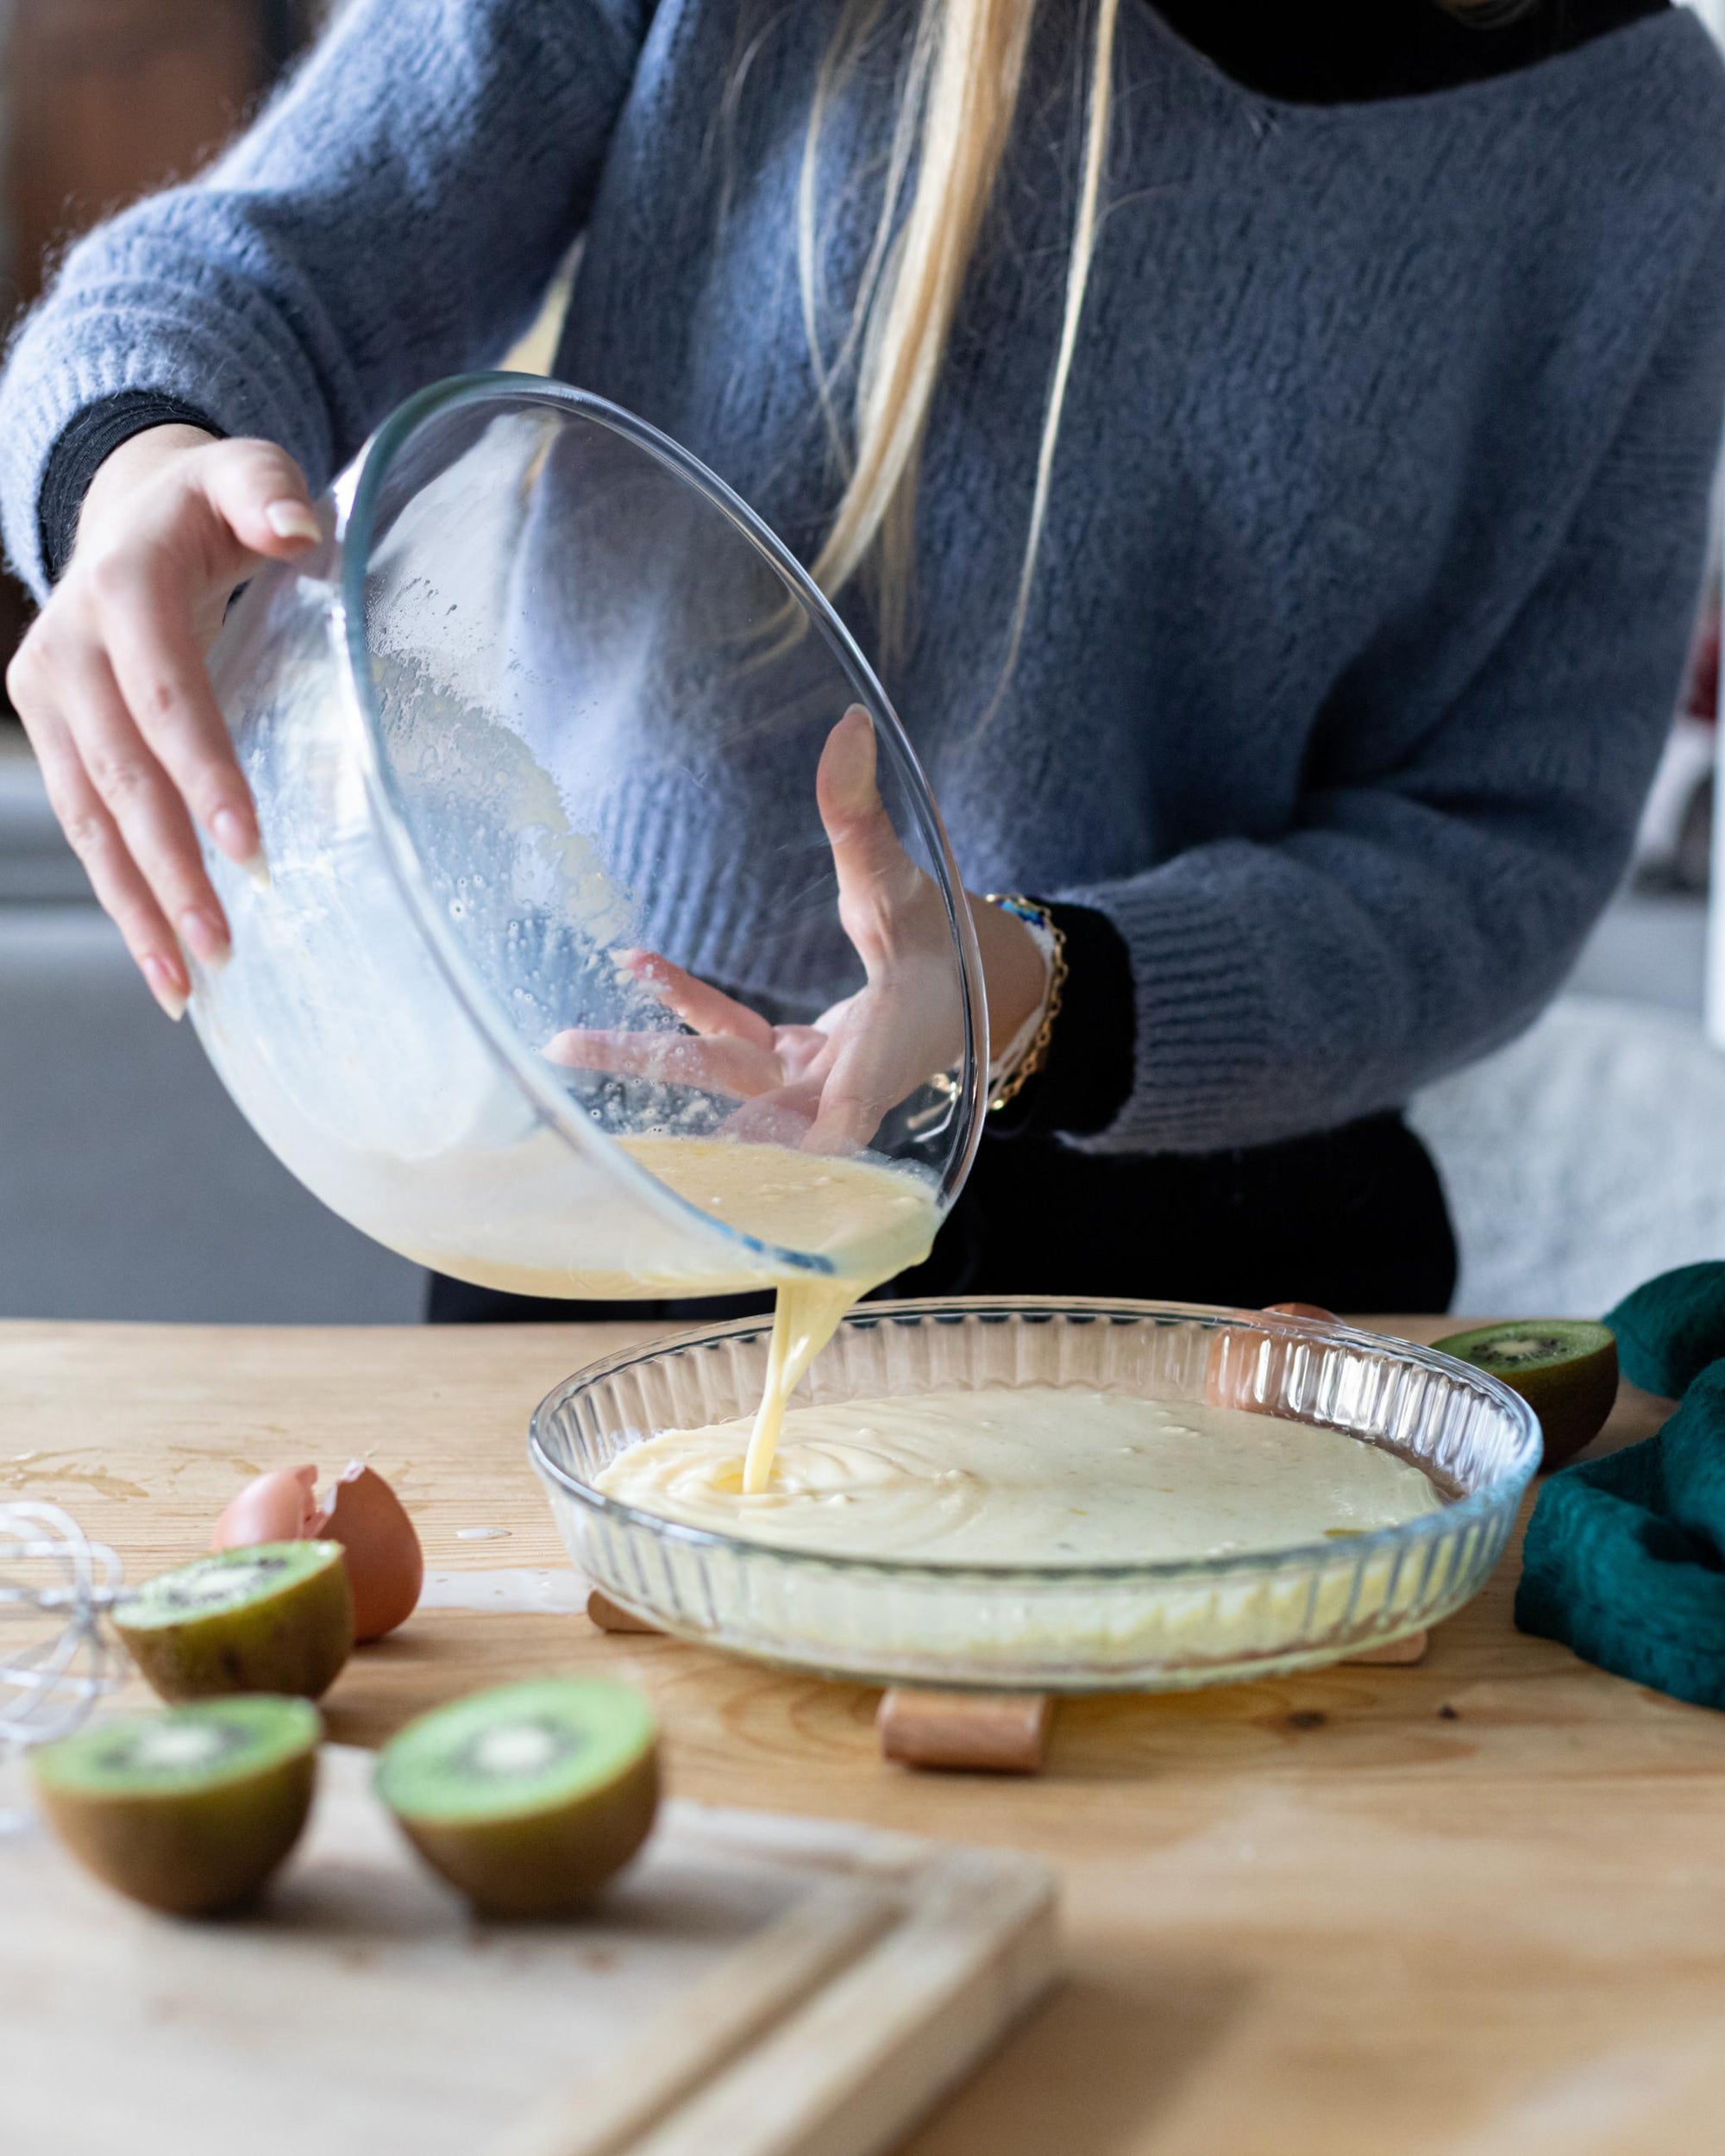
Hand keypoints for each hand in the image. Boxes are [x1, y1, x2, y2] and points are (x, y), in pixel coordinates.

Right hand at [7, 426, 323, 1017]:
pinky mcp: (50, 735)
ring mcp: (48, 697)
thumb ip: (270, 493)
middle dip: (169, 866)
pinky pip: (85, 826)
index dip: (202, 769)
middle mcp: (67, 646)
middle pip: (120, 774)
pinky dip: (122, 893)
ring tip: (184, 985)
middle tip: (222, 943)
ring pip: (88, 818)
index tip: (247, 843)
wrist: (128, 510)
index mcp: (122, 586)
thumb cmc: (210, 505)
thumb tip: (298, 528)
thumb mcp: (245, 475)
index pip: (164, 692)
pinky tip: (163, 956)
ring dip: (136, 905)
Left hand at [547, 708, 1047, 1150]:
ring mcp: (809, 1082)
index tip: (782, 1142)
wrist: (967, 999)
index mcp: (893, 1044)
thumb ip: (866, 818)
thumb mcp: (906, 880)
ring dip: (646, 1058)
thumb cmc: (944, 947)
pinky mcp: (787, 1071)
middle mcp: (843, 1081)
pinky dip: (683, 1009)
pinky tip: (635, 965)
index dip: (826, 1124)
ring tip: (566, 1041)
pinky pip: (725, 1044)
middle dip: (663, 1074)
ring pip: (720, 1075)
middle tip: (579, 1054)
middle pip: (750, 1092)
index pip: (859, 1096)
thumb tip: (850, 726)